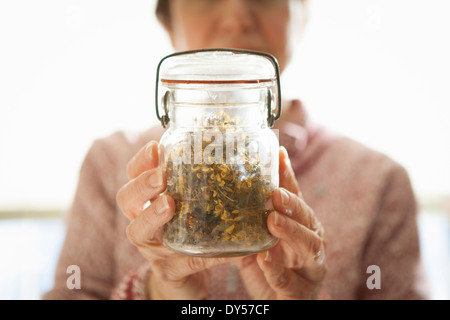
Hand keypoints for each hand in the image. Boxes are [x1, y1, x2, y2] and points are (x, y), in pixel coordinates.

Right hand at [116, 141, 229, 299]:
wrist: (189, 276)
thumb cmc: (193, 231)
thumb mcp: (195, 205)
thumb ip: (206, 185)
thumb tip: (241, 156)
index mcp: (148, 200)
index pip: (134, 174)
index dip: (141, 160)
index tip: (156, 147)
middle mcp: (143, 221)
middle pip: (126, 199)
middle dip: (141, 185)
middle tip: (160, 176)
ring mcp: (152, 248)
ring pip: (138, 231)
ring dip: (152, 215)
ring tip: (168, 204)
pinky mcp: (169, 271)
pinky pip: (180, 262)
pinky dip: (199, 254)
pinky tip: (217, 248)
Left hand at [233, 147, 325, 298]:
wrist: (278, 304)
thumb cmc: (270, 267)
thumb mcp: (262, 239)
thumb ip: (253, 218)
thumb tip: (231, 185)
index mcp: (302, 226)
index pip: (296, 197)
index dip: (288, 176)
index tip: (278, 153)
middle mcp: (312, 243)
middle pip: (308, 219)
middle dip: (293, 205)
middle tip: (275, 193)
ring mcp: (311, 268)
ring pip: (309, 247)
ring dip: (291, 232)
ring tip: (272, 220)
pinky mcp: (302, 293)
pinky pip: (290, 281)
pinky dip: (277, 269)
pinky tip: (264, 258)